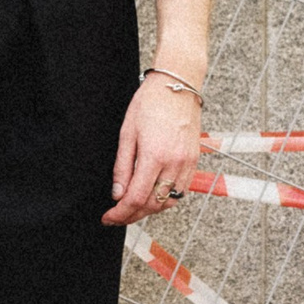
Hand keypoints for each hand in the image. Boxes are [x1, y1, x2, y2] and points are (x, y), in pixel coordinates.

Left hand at [104, 72, 202, 225]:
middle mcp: (174, 163)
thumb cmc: (150, 103)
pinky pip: (181, 191)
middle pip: (153, 205)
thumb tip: (117, 193)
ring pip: (168, 202)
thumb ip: (122, 167)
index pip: (136, 198)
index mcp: (154, 156)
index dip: (120, 213)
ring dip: (150, 210)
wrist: (177, 85)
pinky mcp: (194, 161)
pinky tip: (152, 195)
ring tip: (133, 207)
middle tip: (117, 215)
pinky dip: (166, 199)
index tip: (109, 217)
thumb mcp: (127, 133)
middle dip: (133, 215)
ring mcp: (187, 163)